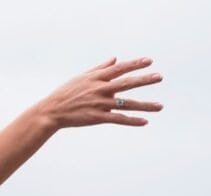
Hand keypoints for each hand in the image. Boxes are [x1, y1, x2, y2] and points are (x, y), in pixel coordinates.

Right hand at [38, 56, 162, 128]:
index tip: (149, 61)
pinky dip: (132, 120)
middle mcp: (99, 89)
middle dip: (143, 80)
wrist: (51, 112)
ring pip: (125, 104)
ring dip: (144, 105)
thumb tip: (115, 59)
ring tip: (160, 106)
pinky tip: (144, 121)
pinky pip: (118, 119)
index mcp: (96, 78)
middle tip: (159, 77)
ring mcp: (98, 104)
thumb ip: (100, 68)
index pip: (119, 69)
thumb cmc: (65, 93)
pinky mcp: (96, 117)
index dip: (134, 64)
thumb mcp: (81, 77)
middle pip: (126, 83)